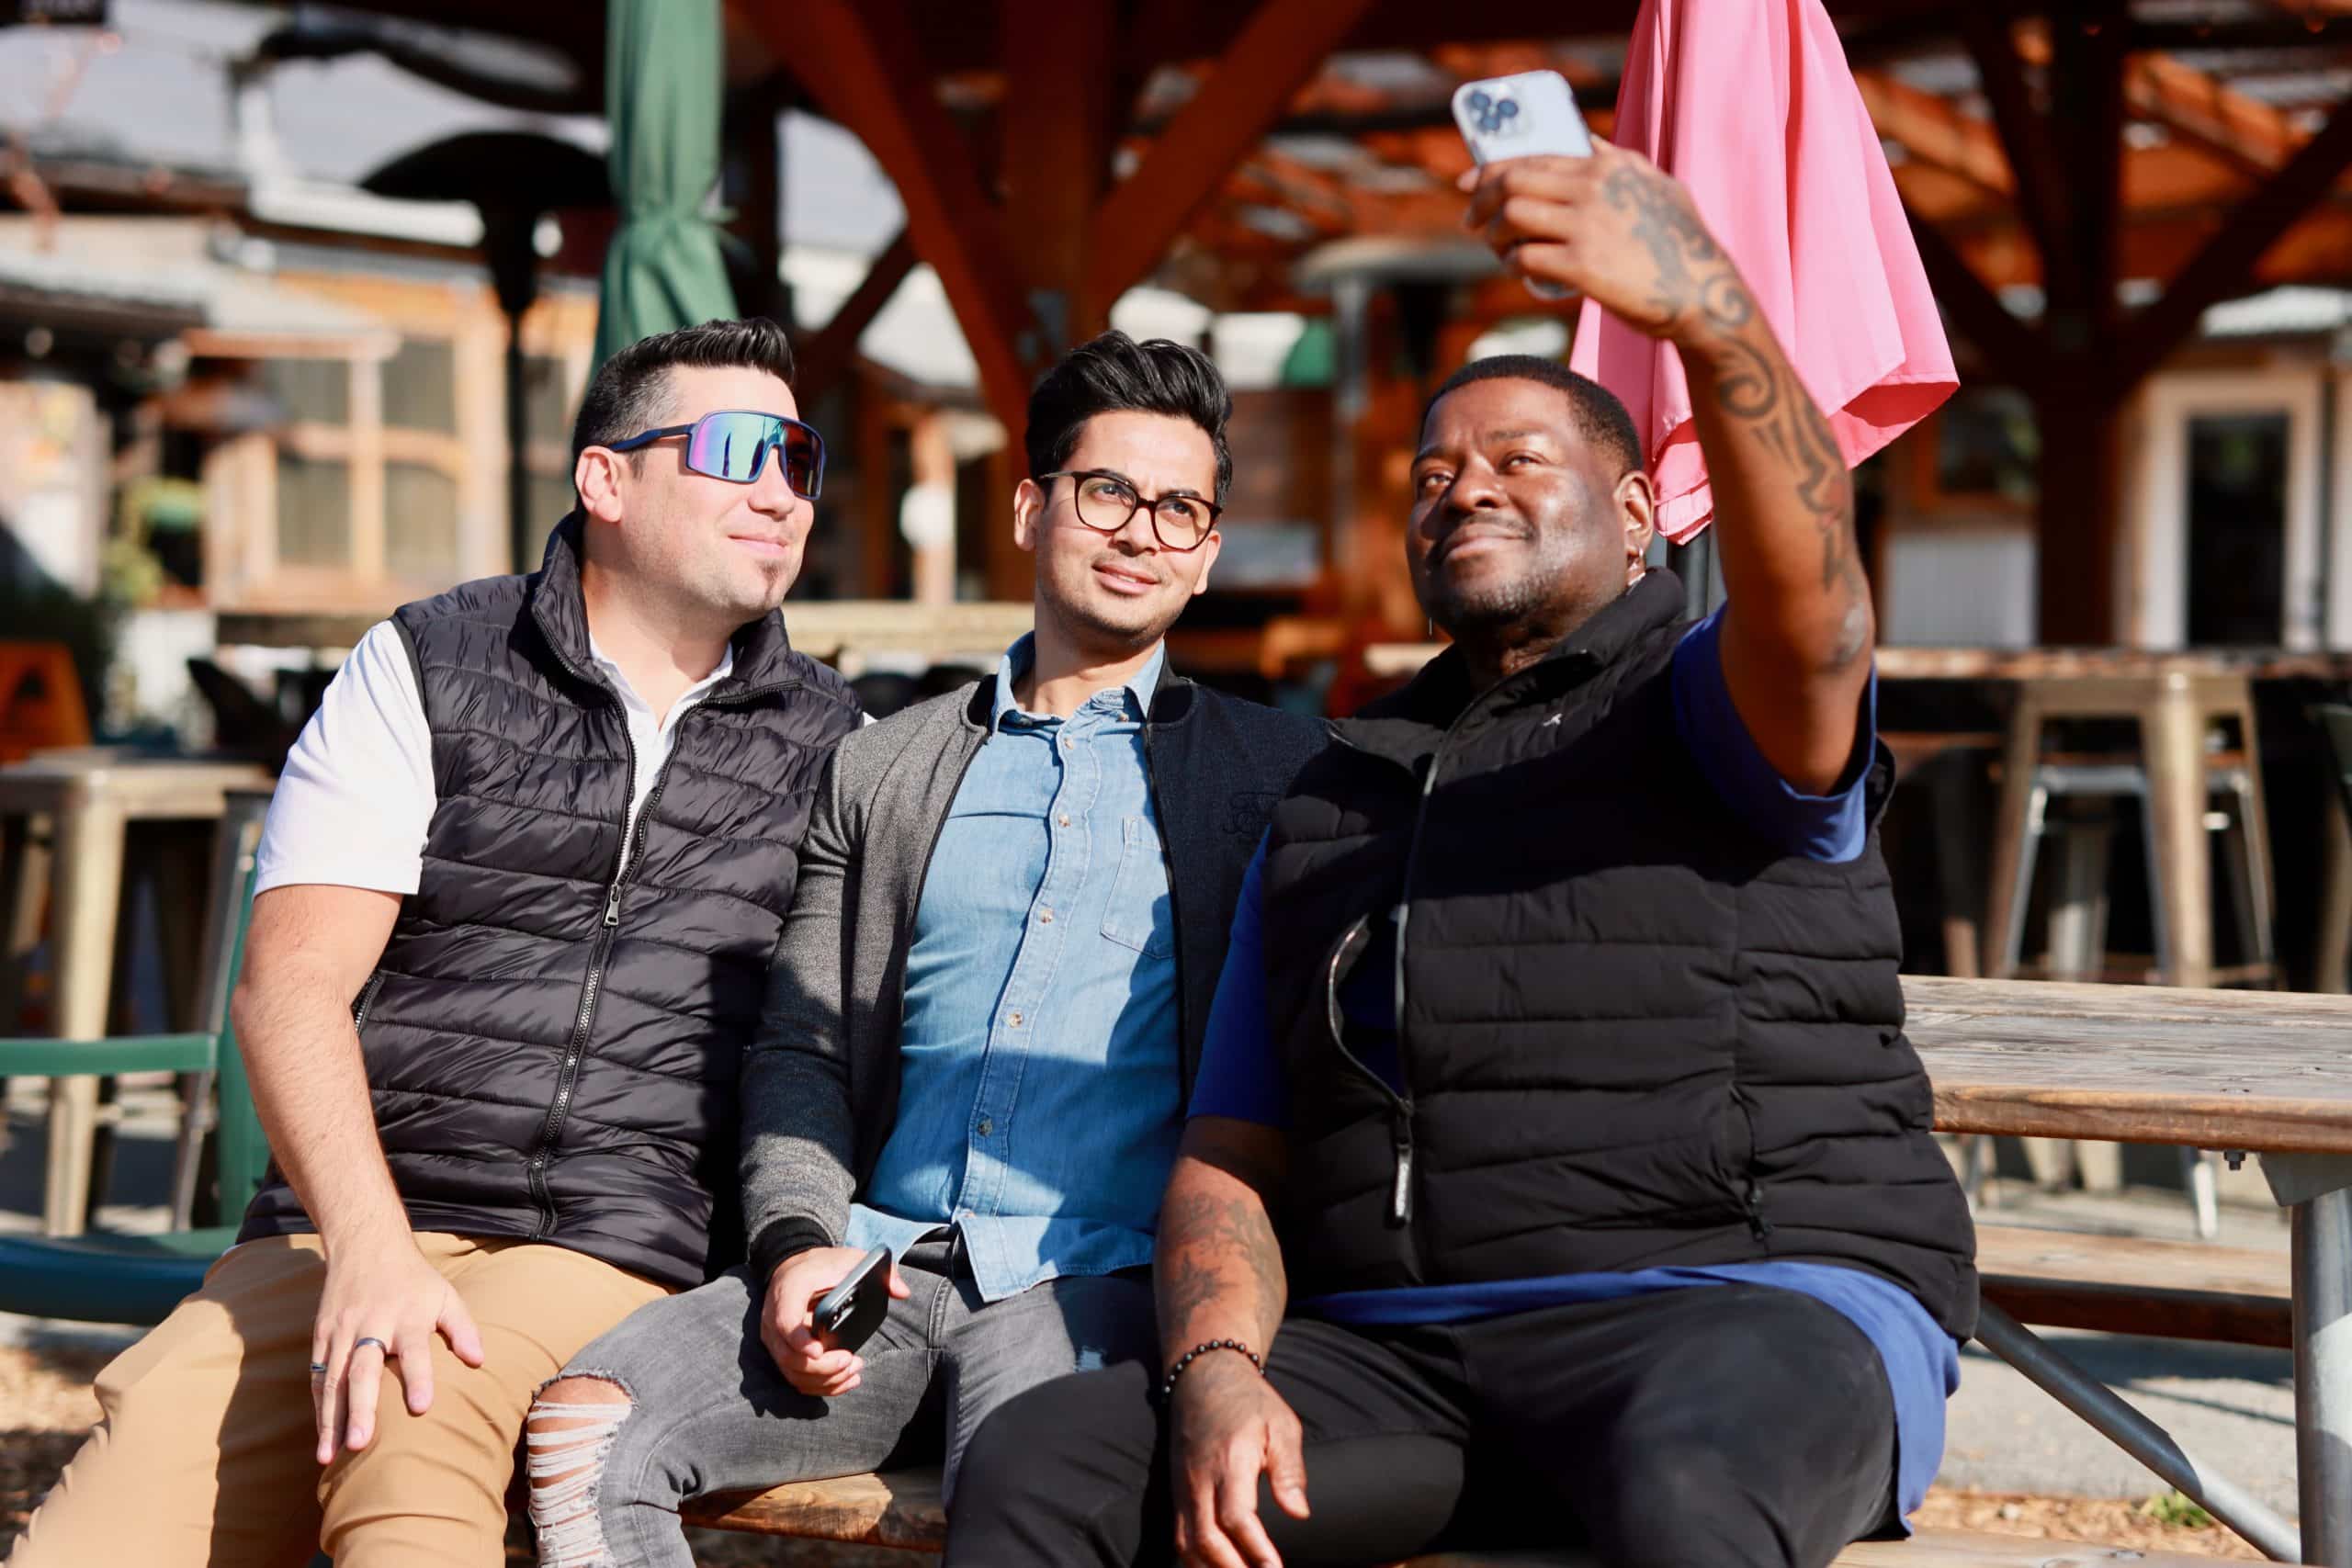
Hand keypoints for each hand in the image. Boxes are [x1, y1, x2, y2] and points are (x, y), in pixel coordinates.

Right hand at [310, 1238, 483, 1463]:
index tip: (421, 1407)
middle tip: (360, 1444)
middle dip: (361, 1408)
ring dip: (330, 1419)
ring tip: (328, 1456)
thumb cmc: (414, 1279)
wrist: (366, 1244)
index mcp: (406, 1315)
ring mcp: (341, 1331)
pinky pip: (317, 1376)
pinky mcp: (321, 1335)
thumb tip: (479, 1361)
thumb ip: (463, 1327)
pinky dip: (319, 1408)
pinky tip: (322, 1438)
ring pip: (332, 1379)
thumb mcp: (445, 1294)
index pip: (414, 1348)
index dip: (418, 1377)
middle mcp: (370, 1325)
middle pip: (363, 1370)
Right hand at [760, 1246, 908, 1396]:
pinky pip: (795, 1378)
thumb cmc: (823, 1265)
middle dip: (822, 1367)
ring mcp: (775, 1339)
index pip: (786, 1322)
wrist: (793, 1268)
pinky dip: (820, 1386)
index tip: (820, 1351)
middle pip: (789, 1356)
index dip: (800, 1340)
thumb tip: (902, 1291)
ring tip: (854, 1370)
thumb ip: (879, 1271)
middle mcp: (774, 1319)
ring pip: (792, 1373)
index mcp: (789, 1292)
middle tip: (851, 1361)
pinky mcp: (781, 1352)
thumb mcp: (851, 1258)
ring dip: (824, 1380)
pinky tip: (845, 1379)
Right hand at [1170, 1353, 1308, 1567]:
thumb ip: (1290, 1469)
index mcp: (1231, 1461)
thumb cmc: (1249, 1402)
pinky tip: (1216, 1567)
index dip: (1255, 1550)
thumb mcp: (1281, 1424)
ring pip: (1187, 1543)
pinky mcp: (1176, 1492)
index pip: (1236, 1516)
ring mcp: (1183, 1488)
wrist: (1203, 1378)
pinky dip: (1195, 1560)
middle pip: (1206, 1539)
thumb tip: (1299, 1513)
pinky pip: (1179, 1536)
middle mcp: (1200, 1479)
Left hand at [1459, 140, 1753, 345]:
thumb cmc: (1683, 243)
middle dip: (1481, 202)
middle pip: (1512, 182)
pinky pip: (1526, 258)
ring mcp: (1587, 226)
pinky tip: (1516, 270)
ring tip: (1498, 249)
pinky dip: (1512, 264)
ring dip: (1493, 235)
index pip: (1532, 157)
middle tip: (1472, 222)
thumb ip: (1621, 162)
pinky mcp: (1583, 266)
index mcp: (1607, 165)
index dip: (1489, 169)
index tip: (1466, 183)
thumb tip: (1588, 143)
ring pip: (1512, 216)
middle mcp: (1593, 187)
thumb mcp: (1658, 185)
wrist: (1704, 294)